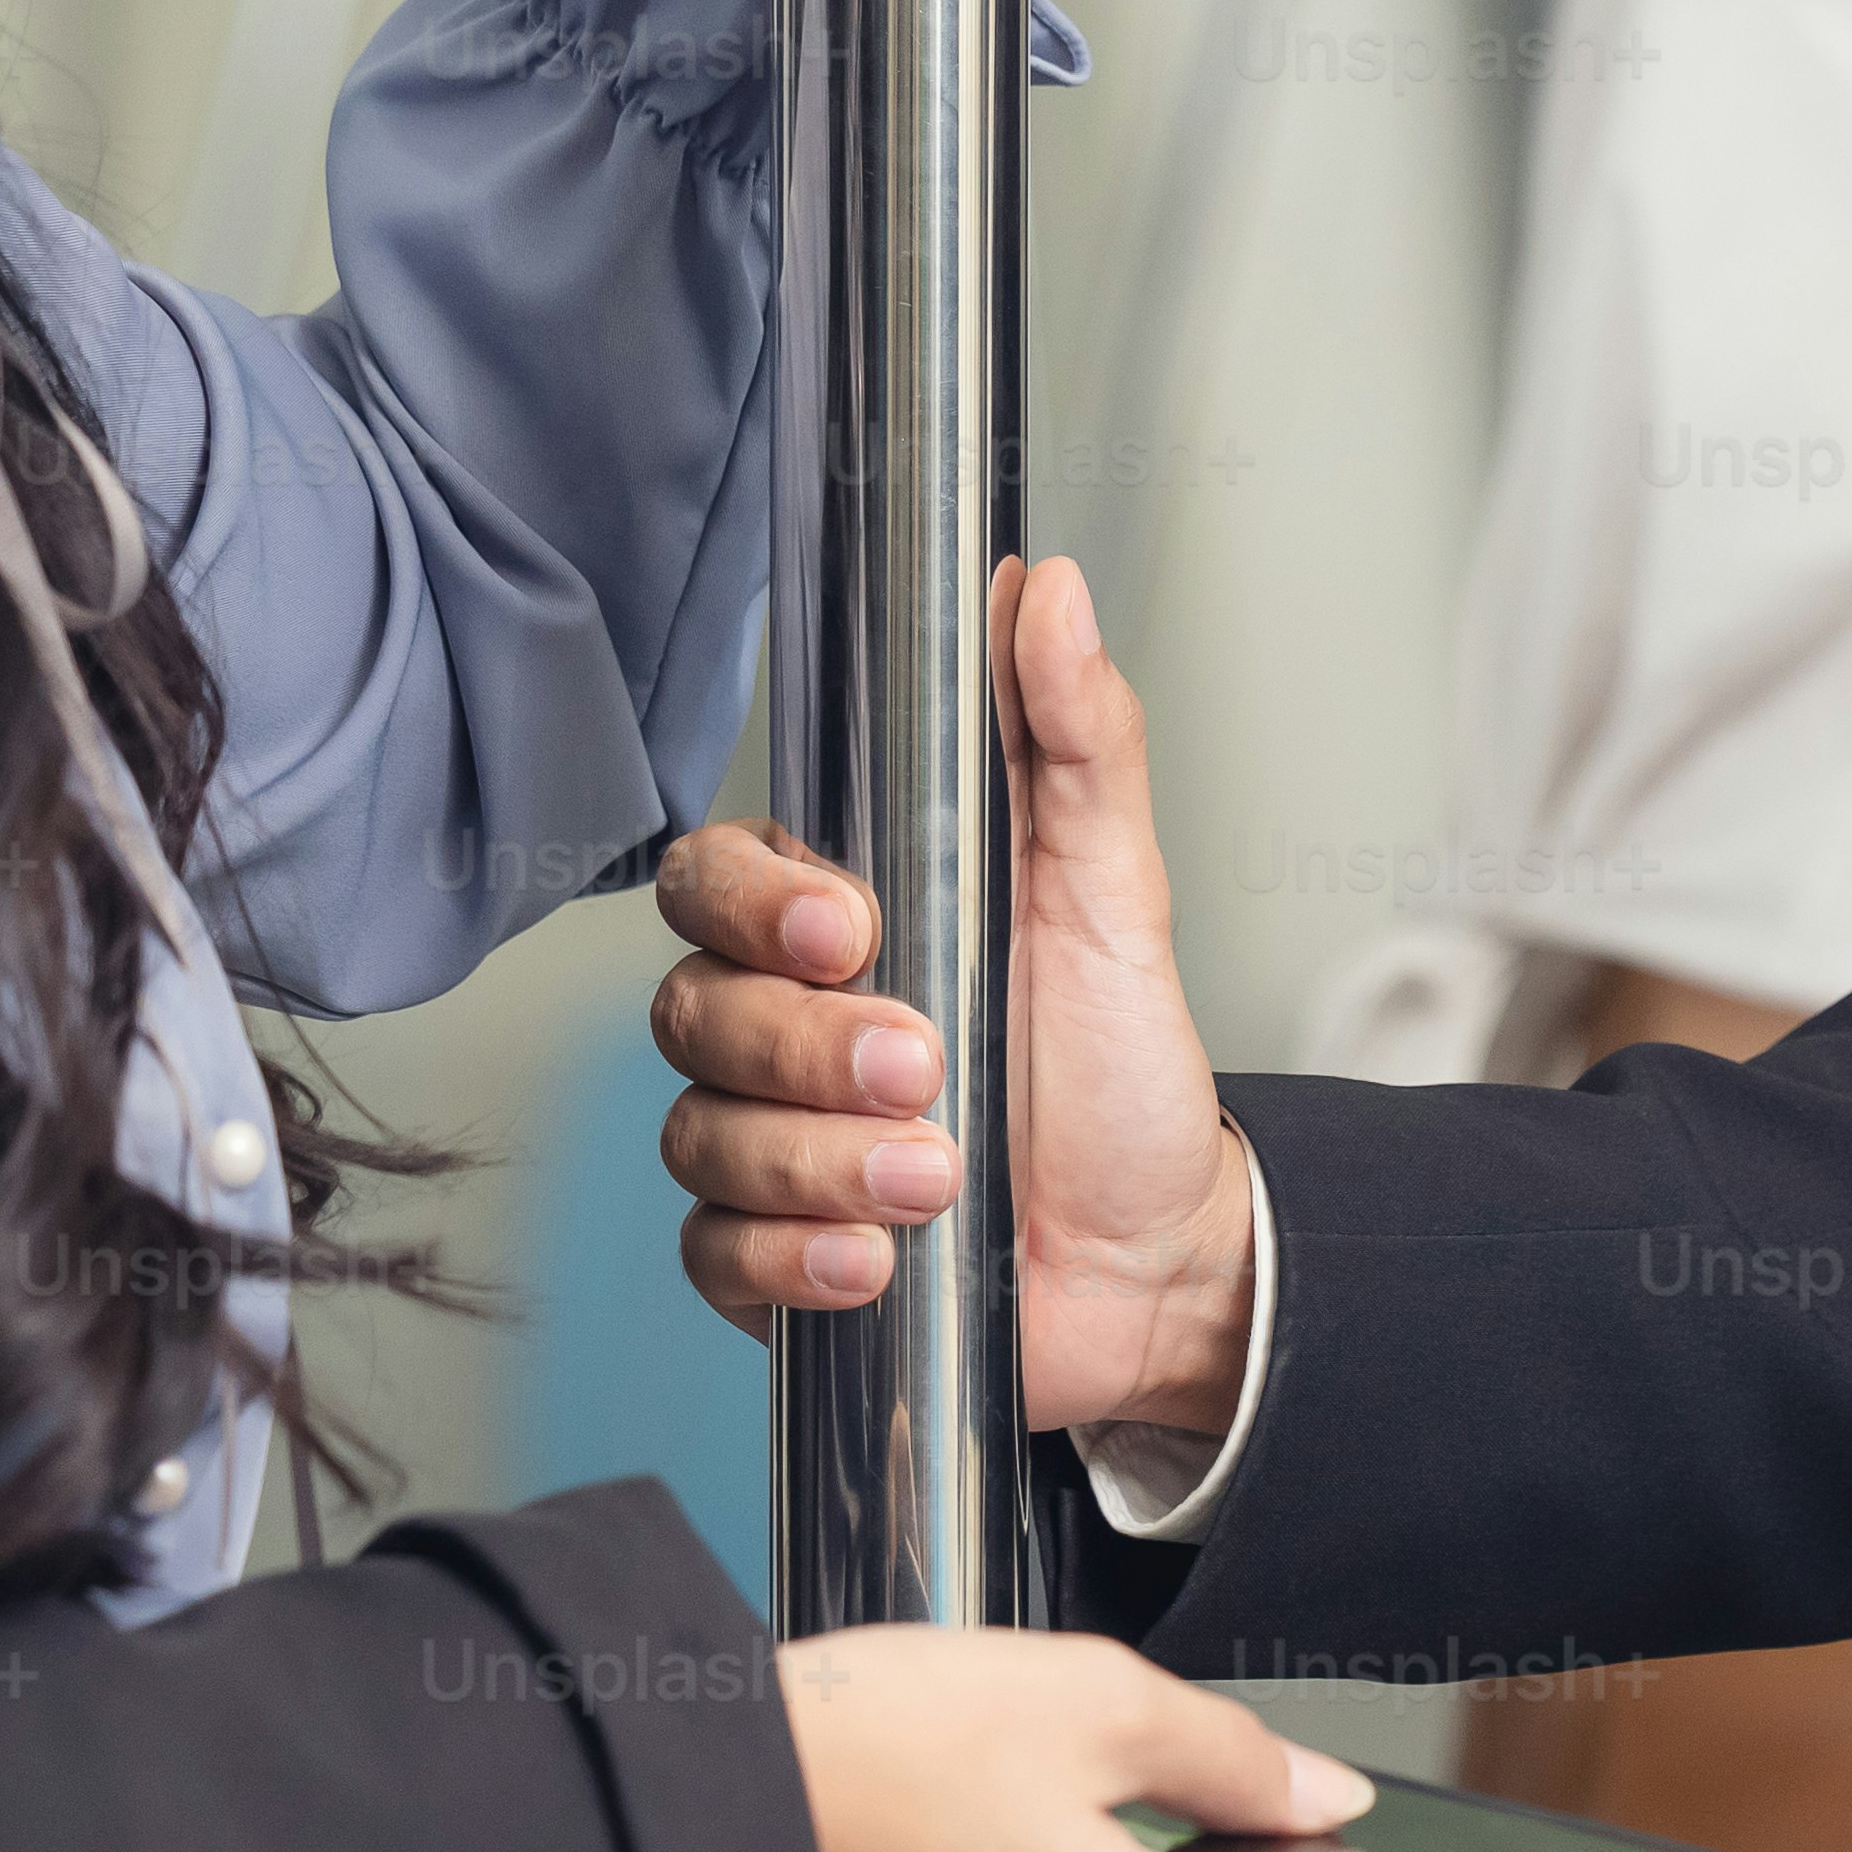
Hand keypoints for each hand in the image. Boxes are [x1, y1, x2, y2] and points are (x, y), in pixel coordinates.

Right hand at [656, 552, 1252, 1439]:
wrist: (1158, 1252)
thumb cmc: (1117, 1068)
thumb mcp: (1116, 895)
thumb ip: (1077, 739)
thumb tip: (1043, 589)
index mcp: (838, 919)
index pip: (714, 875)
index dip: (757, 900)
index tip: (851, 926)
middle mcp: (777, 1025)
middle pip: (693, 1007)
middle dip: (808, 1045)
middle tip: (927, 1063)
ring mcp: (760, 1142)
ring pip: (701, 1133)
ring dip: (819, 1160)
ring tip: (937, 1175)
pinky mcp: (765, 1258)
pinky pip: (714, 1254)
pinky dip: (793, 1261)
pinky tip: (878, 1260)